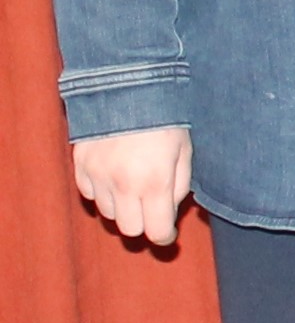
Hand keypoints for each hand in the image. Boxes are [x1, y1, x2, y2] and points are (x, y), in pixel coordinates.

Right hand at [73, 125, 193, 247]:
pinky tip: (116, 175)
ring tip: (135, 185)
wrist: (128, 85)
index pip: (155, 231)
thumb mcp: (185, 152)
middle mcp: (122, 184)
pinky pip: (90, 194)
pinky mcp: (80, 164)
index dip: (164, 236)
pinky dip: (103, 192)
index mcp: (154, 182)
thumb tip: (169, 211)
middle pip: (129, 229)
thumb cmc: (166, 118)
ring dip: (123, 206)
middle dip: (144, 222)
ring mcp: (97, 175)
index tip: (168, 233)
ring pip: (108, 213)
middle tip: (153, 208)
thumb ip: (179, 186)